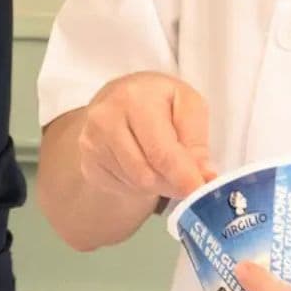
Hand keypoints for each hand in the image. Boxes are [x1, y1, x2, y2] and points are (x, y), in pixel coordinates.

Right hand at [76, 72, 213, 202]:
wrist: (120, 98)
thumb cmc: (160, 100)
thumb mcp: (188, 104)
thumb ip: (197, 139)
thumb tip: (203, 174)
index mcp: (135, 99)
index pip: (161, 152)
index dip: (183, 177)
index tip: (198, 192)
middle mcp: (105, 118)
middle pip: (146, 173)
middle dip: (172, 182)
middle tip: (188, 178)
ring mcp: (91, 142)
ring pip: (135, 184)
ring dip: (158, 183)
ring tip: (164, 164)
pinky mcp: (88, 162)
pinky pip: (121, 186)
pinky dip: (140, 184)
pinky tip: (143, 164)